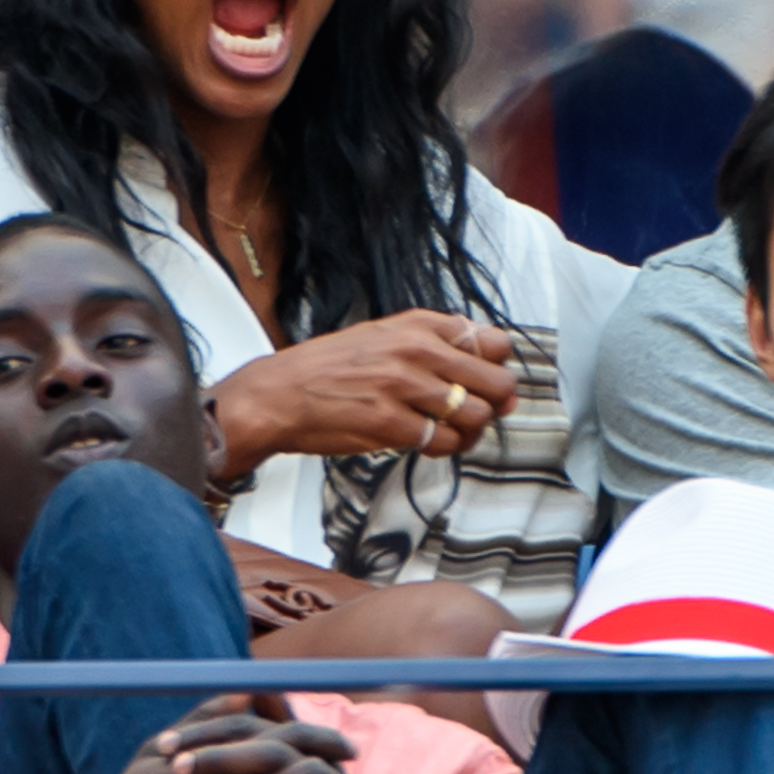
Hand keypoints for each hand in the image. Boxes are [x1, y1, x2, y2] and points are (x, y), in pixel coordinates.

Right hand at [210, 309, 517, 477]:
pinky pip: (444, 442)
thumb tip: (492, 372)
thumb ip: (434, 347)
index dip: (495, 367)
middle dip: (492, 405)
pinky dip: (442, 448)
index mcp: (417, 325)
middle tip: (473, 413)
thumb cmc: (328, 369)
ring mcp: (404, 387)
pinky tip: (424, 442)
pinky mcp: (391, 423)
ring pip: (476, 416)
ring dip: (468, 431)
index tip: (483, 381)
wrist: (278, 395)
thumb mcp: (383, 337)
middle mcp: (416, 350)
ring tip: (447, 431)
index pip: (494, 342)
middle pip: (495, 383)